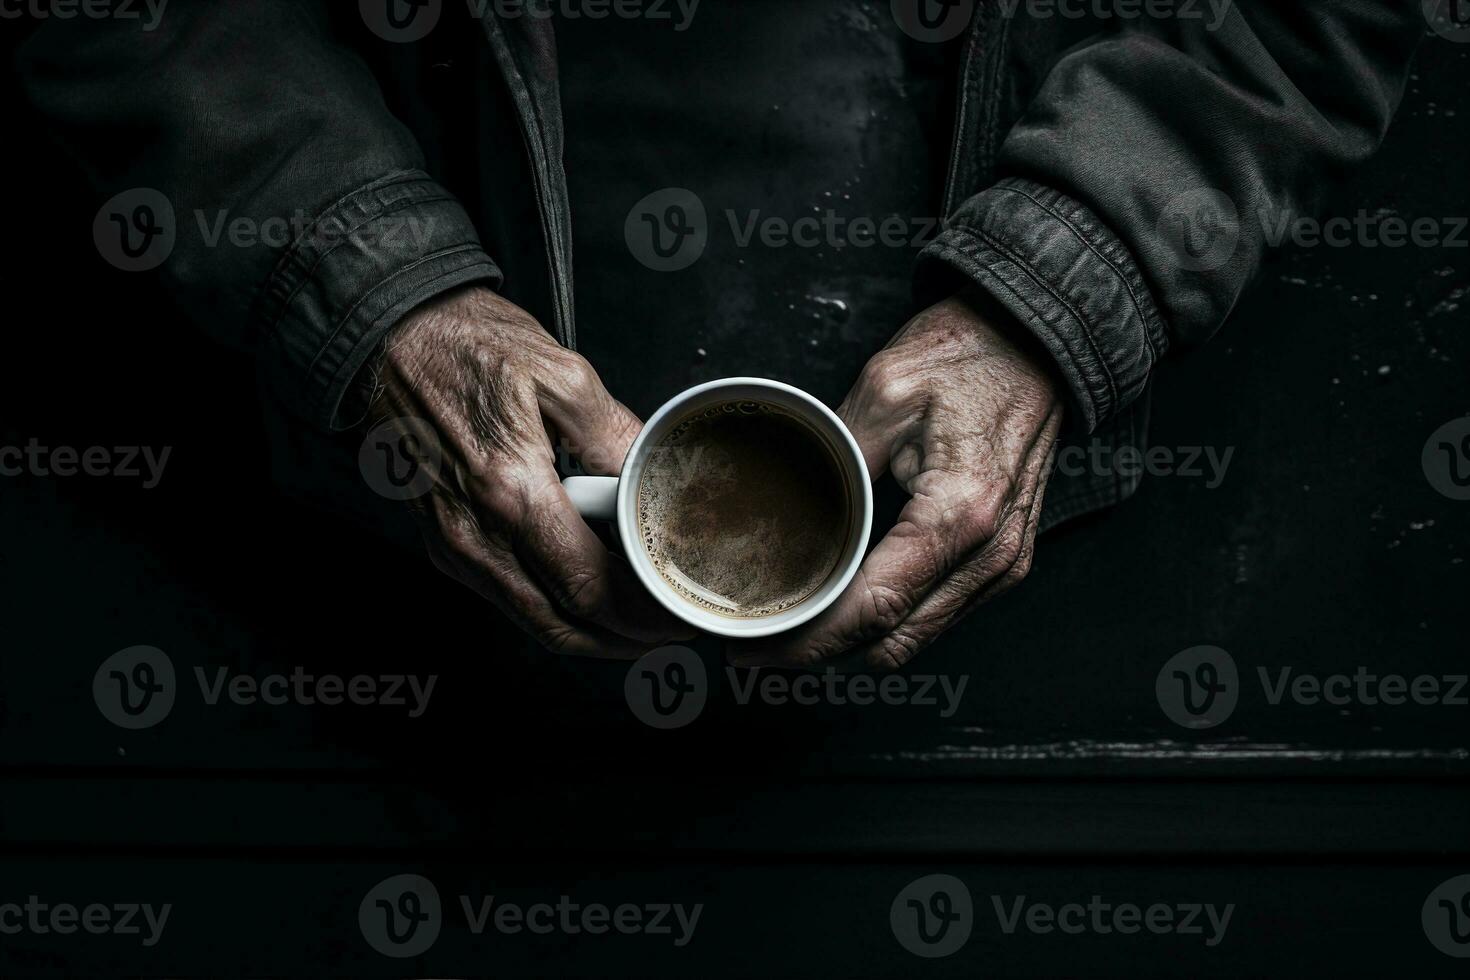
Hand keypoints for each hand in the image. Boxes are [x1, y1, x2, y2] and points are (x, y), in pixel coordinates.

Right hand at [366, 285, 690, 656]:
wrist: (386, 339)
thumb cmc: (463, 346)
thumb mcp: (561, 374)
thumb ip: (616, 438)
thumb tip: (653, 481)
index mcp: (510, 491)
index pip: (588, 588)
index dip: (641, 614)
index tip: (676, 611)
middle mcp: (475, 534)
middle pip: (561, 627)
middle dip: (624, 640)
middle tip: (670, 628)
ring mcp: (454, 546)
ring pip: (534, 621)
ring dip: (592, 631)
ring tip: (641, 616)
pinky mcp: (444, 545)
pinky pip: (509, 598)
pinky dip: (555, 608)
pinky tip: (590, 590)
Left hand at [732, 291, 1063, 670]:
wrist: (1038, 340)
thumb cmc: (970, 356)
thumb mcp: (884, 393)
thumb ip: (838, 459)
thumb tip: (790, 510)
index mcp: (960, 513)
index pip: (874, 608)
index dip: (810, 639)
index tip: (757, 646)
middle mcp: (991, 553)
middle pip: (893, 640)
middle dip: (822, 652)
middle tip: (759, 642)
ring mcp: (1004, 563)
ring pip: (916, 637)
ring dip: (854, 642)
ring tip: (793, 624)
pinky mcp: (1003, 559)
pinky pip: (938, 614)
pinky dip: (889, 621)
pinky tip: (844, 602)